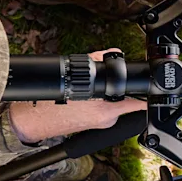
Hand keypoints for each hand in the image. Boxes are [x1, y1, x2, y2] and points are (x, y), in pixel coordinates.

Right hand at [9, 50, 143, 142]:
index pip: (138, 103)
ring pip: (117, 106)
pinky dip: (102, 104)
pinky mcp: (93, 128)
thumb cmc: (47, 102)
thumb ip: (96, 61)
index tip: (151, 87)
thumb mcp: (73, 73)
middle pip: (128, 101)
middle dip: (123, 89)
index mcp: (104, 109)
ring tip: (94, 89)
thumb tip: (111, 53)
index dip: (146, 93)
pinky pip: (106, 112)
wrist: (30, 122)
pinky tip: (89, 98)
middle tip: (115, 79)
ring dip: (112, 96)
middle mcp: (105, 120)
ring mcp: (100, 126)